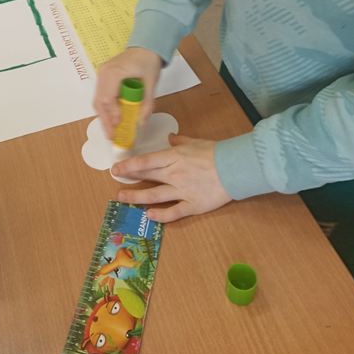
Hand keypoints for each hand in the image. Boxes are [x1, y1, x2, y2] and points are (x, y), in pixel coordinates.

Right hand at [94, 47, 161, 137]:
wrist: (146, 46)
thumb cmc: (148, 62)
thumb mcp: (152, 83)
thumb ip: (147, 103)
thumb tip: (141, 123)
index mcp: (115, 72)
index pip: (108, 98)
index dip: (112, 114)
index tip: (119, 127)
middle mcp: (104, 73)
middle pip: (99, 101)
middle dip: (105, 121)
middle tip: (111, 137)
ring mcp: (101, 74)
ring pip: (97, 100)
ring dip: (103, 116)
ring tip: (110, 132)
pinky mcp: (103, 76)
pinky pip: (100, 95)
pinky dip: (105, 108)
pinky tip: (111, 119)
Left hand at [111, 134, 231, 221]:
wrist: (236, 168)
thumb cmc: (216, 152)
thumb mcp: (195, 142)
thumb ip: (180, 141)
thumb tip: (170, 137)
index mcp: (174, 157)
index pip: (146, 161)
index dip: (129, 165)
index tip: (117, 167)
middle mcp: (174, 174)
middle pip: (147, 176)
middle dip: (129, 177)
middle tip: (116, 179)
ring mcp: (182, 191)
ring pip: (154, 195)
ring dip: (136, 197)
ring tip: (122, 197)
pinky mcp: (192, 205)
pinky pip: (174, 212)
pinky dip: (161, 215)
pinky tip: (149, 215)